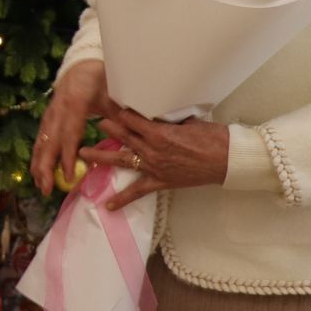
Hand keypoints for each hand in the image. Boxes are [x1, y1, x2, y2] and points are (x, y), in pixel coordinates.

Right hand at [31, 60, 109, 195]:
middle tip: (47, 189)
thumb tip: (134, 134)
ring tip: (40, 186)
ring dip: (39, 165)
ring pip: (42, 141)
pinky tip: (38, 172)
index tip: (68, 177)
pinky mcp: (48, 117)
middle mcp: (58, 108)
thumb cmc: (102, 77)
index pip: (69, 134)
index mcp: (75, 102)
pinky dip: (39, 156)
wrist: (83, 64)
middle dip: (46, 167)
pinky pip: (41, 138)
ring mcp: (50, 113)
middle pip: (49, 141)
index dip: (67, 157)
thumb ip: (121, 113)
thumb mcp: (114, 92)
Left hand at [80, 104, 229, 210]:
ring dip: (101, 157)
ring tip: (83, 154)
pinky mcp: (161, 181)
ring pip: (123, 161)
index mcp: (159, 132)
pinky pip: (138, 191)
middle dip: (108, 129)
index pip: (132, 119)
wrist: (227, 159)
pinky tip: (108, 205)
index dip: (120, 112)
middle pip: (124, 136)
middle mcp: (152, 149)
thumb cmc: (213, 136)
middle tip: (94, 122)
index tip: (110, 105)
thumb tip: (157, 114)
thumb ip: (168, 119)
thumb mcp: (189, 120)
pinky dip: (123, 199)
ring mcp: (155, 166)